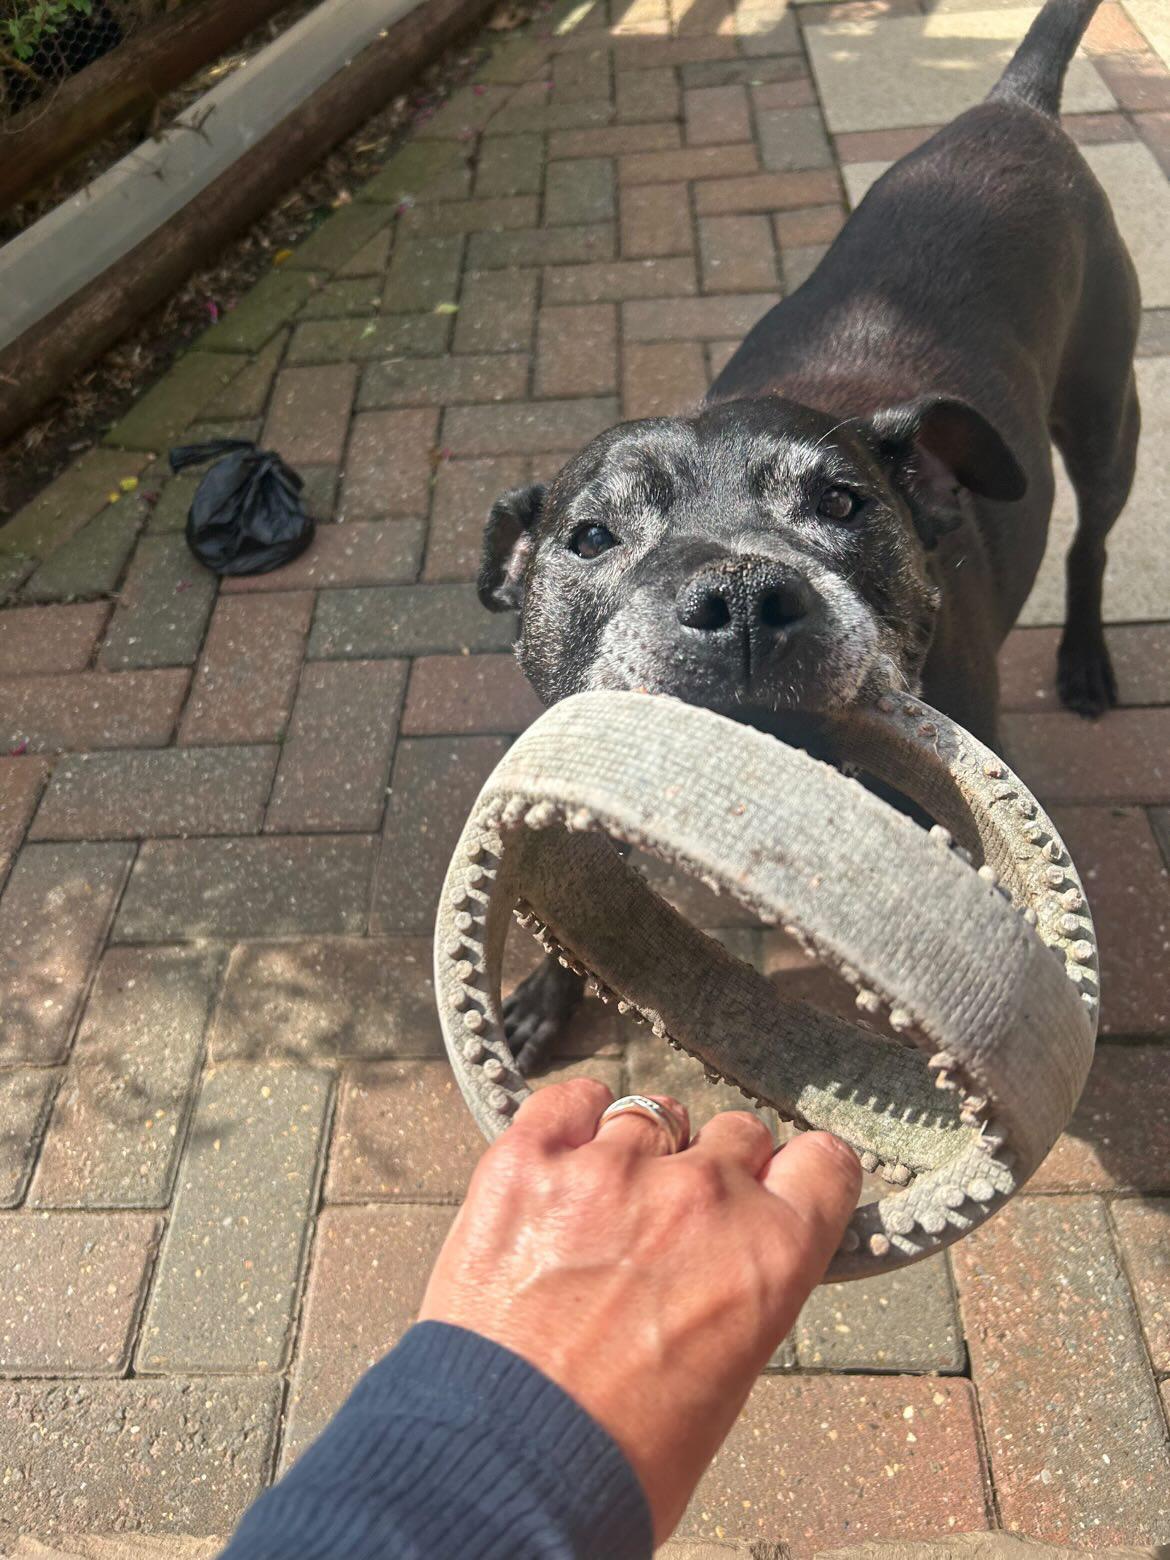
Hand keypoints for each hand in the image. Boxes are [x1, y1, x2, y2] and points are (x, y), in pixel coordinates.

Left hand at [420, 1079, 860, 1542]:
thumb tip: (724, 1264)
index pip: (824, 1163)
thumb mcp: (727, 1378)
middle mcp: (702, 1194)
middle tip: (678, 1220)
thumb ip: (739, 1291)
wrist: (505, 1471)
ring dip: (640, 1149)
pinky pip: (569, 1100)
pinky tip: (560, 1154)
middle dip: (714, 1170)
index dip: (800, 1175)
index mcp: (770, 1253)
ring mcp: (612, 1168)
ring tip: (605, 1205)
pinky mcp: (530, 1160)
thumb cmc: (620, 1456)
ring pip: (652, 1112)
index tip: (780, 1184)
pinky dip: (570, 1120)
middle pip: (737, 1132)